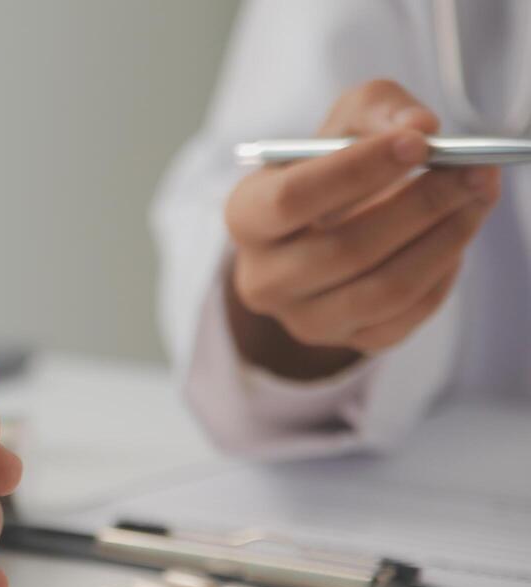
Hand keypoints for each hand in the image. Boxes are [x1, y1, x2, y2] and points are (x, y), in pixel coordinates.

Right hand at [225, 79, 499, 378]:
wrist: (320, 232)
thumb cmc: (330, 168)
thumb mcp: (344, 122)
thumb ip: (378, 108)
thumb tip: (420, 126)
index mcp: (246, 216)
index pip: (291, 198)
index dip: (358, 170)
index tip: (419, 143)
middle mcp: (262, 277)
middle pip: (344, 250)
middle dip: (420, 206)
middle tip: (473, 170)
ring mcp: (302, 318)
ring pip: (383, 290)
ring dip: (444, 241)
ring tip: (478, 198)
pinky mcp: (346, 340)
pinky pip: (405, 317)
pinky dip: (442, 276)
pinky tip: (454, 239)